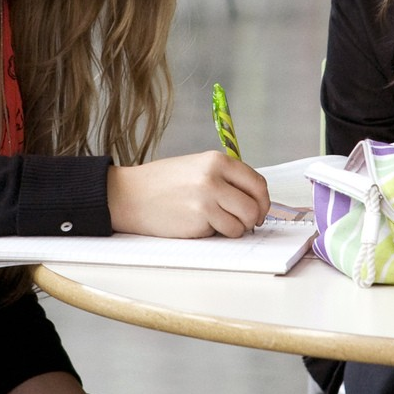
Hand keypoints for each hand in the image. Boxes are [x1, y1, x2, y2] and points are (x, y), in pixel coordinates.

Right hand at [108, 151, 269, 237]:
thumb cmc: (162, 183)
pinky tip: (200, 224)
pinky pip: (224, 233)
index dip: (263, 200)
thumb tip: (253, 199)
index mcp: (217, 160)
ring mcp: (207, 199)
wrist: (130, 195)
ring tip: (215, 222)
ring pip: (243, 223)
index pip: (257, 183)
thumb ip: (224, 178)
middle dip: (253, 219)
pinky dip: (217, 233)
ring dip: (234, 228)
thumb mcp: (196, 167)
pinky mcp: (199, 220)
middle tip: (243, 222)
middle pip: (255, 206)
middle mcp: (214, 177)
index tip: (260, 209)